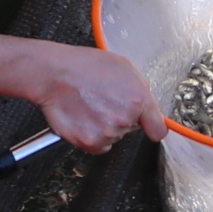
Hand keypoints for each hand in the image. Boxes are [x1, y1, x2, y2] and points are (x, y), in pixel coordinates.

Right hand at [0, 31, 167, 150]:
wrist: (54, 74)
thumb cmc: (84, 66)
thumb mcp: (123, 67)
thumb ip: (140, 90)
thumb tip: (146, 105)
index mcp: (139, 99)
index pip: (158, 129)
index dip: (151, 127)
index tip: (149, 127)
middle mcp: (125, 119)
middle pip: (131, 129)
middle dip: (121, 117)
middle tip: (104, 102)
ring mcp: (107, 133)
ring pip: (113, 137)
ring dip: (104, 127)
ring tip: (90, 106)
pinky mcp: (89, 142)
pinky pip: (98, 146)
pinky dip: (90, 136)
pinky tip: (83, 118)